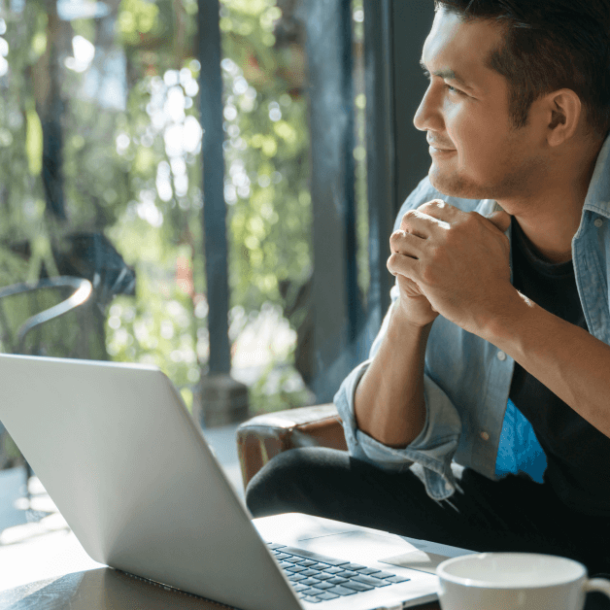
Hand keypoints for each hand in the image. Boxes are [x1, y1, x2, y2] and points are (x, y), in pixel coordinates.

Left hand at [388, 199, 512, 334]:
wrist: (492, 306)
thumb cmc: (496, 275)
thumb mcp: (499, 242)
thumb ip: (492, 224)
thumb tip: (496, 212)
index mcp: (466, 222)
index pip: (432, 207)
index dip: (422, 215)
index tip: (420, 227)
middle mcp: (449, 234)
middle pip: (411, 218)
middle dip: (406, 228)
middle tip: (407, 241)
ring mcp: (435, 253)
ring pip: (398, 238)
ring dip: (396, 246)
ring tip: (401, 255)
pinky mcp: (424, 274)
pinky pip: (395, 261)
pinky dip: (393, 264)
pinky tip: (398, 270)